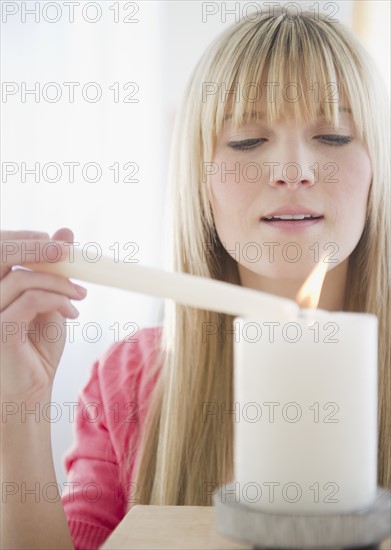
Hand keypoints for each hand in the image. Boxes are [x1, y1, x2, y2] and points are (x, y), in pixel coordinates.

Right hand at [1, 228, 86, 403]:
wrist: (32, 390)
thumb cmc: (37, 346)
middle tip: (67, 253)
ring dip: (58, 283)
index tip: (56, 242)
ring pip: (21, 279)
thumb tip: (65, 231)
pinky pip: (29, 301)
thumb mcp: (49, 300)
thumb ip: (52, 268)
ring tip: (79, 295)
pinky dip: (57, 300)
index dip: (23, 238)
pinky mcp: (0, 331)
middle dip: (35, 247)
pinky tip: (72, 313)